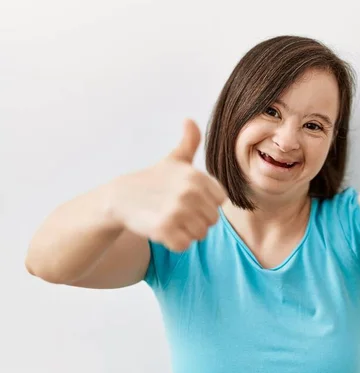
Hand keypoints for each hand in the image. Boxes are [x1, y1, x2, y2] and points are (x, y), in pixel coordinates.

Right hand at [109, 119, 226, 251]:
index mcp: (197, 176)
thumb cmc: (153, 180)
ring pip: (200, 234)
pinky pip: (184, 245)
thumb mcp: (173, 160)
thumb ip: (188, 142)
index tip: (188, 199)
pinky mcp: (164, 229)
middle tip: (176, 211)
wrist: (120, 197)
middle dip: (196, 220)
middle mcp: (190, 192)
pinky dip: (175, 243)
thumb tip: (189, 120)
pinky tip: (163, 230)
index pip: (220, 202)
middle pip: (212, 220)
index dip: (206, 204)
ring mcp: (177, 210)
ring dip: (186, 232)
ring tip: (170, 219)